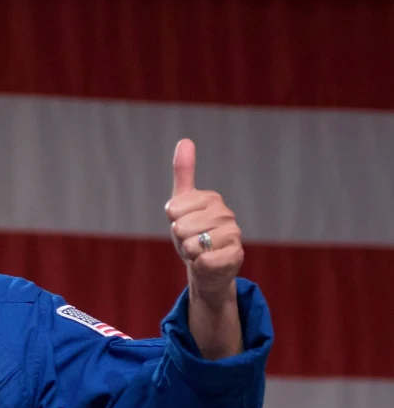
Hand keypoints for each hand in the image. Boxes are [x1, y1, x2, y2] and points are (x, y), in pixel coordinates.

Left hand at [165, 139, 242, 302]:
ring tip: (200, 251)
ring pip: (191, 245)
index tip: (184, 222)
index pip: (172, 209)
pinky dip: (199, 265)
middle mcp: (225, 214)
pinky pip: (203, 260)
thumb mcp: (182, 203)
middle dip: (181, 239)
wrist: (207, 267)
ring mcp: (234, 235)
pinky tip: (208, 262)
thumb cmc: (192, 233)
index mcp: (211, 198)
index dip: (173, 221)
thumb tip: (185, 140)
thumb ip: (184, 173)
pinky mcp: (235, 256)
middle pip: (180, 228)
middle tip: (192, 240)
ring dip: (190, 253)